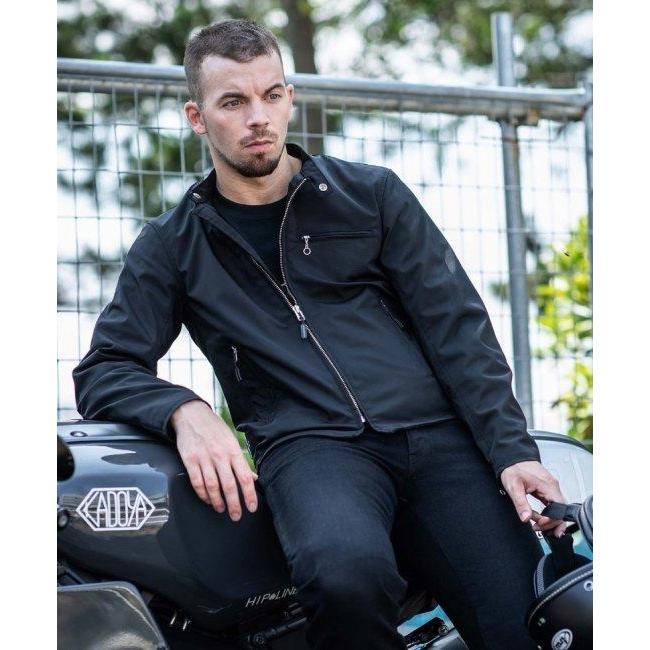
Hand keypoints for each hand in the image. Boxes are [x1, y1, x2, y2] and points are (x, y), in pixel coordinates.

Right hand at [171, 400, 257, 520]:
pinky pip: (197, 482)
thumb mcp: (232, 440)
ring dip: (218, 502)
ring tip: (222, 509)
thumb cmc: (215, 428)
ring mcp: (203, 458)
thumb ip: (241, 461)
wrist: (192, 415)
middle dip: (234, 504)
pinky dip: (203, 494)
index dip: (249, 495)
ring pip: (212, 487)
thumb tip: (252, 478)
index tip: (252, 507)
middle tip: (236, 516)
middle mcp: (219, 455)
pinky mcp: (189, 460)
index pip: (244, 477)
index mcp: (233, 450)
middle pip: (229, 485)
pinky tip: (208, 500)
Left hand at [500, 460, 568, 537]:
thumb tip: (526, 518)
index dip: (551, 520)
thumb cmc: (513, 468)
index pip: (560, 509)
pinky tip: (537, 517)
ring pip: (557, 509)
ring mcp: (551, 488)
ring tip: (535, 523)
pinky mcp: (547, 489)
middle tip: (536, 527)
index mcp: (548, 485)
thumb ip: (521, 503)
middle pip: (561, 511)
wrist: (512, 457)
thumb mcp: (513, 486)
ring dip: (548, 519)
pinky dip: (547, 514)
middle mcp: (553, 487)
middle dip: (550, 523)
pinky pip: (552, 505)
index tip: (538, 524)